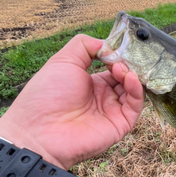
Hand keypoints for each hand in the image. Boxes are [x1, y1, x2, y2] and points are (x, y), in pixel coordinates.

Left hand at [0, 34, 143, 170]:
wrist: (39, 131)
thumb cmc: (46, 95)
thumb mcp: (64, 60)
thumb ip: (85, 46)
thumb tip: (108, 45)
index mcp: (91, 83)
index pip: (114, 67)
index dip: (118, 56)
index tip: (119, 47)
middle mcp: (104, 97)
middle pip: (126, 77)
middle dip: (128, 64)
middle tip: (125, 56)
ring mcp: (112, 111)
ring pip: (134, 90)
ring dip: (132, 75)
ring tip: (121, 68)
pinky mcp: (120, 124)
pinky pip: (135, 106)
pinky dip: (136, 90)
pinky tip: (129, 77)